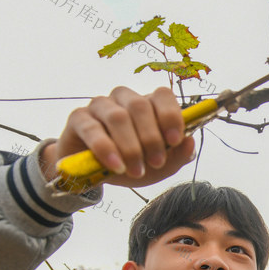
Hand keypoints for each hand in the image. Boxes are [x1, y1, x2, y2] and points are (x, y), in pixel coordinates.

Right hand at [40, 86, 196, 187]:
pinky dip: (106, 148)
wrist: (91, 175)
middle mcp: (124, 99)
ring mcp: (100, 106)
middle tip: (156, 163)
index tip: (175, 140)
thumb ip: (178, 155)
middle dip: (151, 138)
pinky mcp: (78, 118)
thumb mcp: (159, 166)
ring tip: (136, 171)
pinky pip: (92, 128)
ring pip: (118, 116)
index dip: (170, 115)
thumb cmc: (130, 164)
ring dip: (130, 147)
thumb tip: (190, 141)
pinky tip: (115, 166)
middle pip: (140, 106)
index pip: (162, 95)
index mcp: (147, 104)